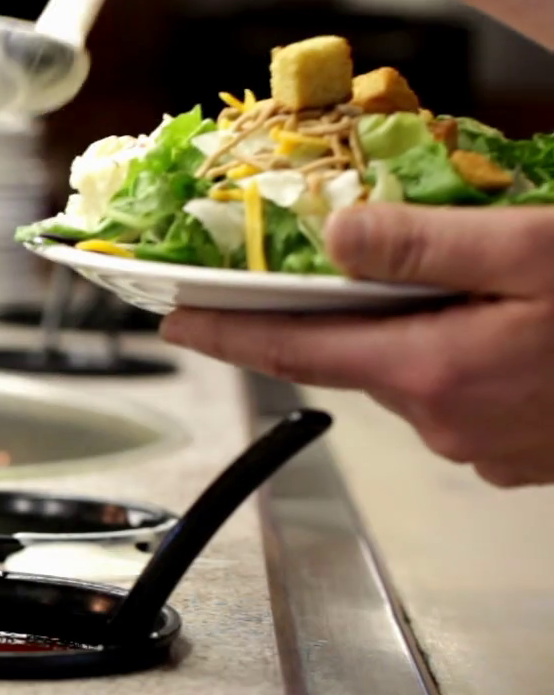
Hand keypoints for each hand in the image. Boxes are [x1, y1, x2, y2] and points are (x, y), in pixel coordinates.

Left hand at [160, 204, 553, 486]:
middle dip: (349, 313)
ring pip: (413, 375)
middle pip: (357, 357)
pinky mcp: (519, 458)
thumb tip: (336, 235)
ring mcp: (483, 449)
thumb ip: (426, 245)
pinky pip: (463, 400)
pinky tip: (512, 329)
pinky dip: (465, 361)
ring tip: (474, 286)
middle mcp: (445, 423)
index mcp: (431, 370)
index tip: (176, 321)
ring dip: (419, 334)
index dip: (228, 333)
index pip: (294, 351)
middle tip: (365, 260)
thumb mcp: (533, 250)